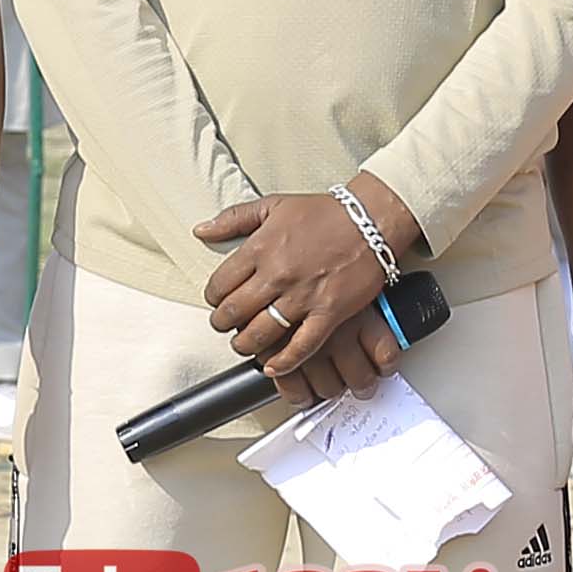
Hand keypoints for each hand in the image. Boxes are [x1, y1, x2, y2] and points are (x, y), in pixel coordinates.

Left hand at [192, 176, 415, 403]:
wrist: (370, 219)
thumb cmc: (325, 212)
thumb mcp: (273, 205)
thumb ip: (234, 218)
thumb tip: (202, 230)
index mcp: (261, 248)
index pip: (220, 284)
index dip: (213, 298)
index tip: (217, 301)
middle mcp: (278, 274)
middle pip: (235, 313)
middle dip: (223, 324)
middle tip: (226, 326)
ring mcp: (303, 296)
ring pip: (261, 333)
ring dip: (246, 345)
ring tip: (245, 345)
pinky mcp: (329, 311)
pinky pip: (301, 346)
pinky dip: (284, 361)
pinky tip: (272, 366)